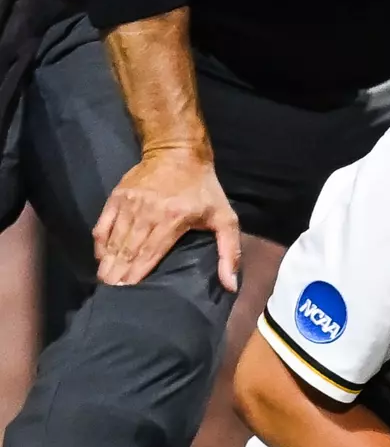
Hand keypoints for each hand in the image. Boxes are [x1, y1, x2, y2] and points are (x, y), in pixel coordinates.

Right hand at [93, 148, 240, 289]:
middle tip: (112, 294)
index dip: (137, 274)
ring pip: (114, 239)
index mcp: (173, 219)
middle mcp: (147, 212)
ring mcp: (129, 203)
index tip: (128, 292)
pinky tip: (101, 258)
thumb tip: (230, 285)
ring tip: (105, 282)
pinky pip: (103, 224)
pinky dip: (101, 243)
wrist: (178, 152)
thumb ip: (230, 252)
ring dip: (108, 262)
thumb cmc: (204, 189)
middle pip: (128, 249)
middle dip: (119, 273)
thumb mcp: (225, 218)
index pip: (150, 253)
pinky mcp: (117, 197)